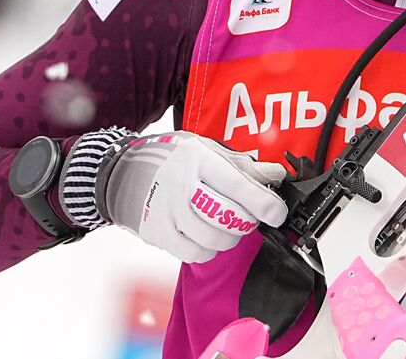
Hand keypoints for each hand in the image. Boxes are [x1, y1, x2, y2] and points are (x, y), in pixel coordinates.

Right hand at [94, 131, 288, 263]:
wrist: (127, 172)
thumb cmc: (176, 161)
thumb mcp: (209, 152)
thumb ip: (244, 166)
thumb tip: (276, 174)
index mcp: (198, 158)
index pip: (238, 184)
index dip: (264, 203)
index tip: (277, 213)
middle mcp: (180, 183)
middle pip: (228, 216)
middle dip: (248, 221)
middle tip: (249, 217)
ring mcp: (166, 210)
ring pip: (213, 240)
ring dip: (230, 238)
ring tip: (227, 227)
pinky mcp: (156, 232)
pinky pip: (193, 254)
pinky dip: (207, 250)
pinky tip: (206, 237)